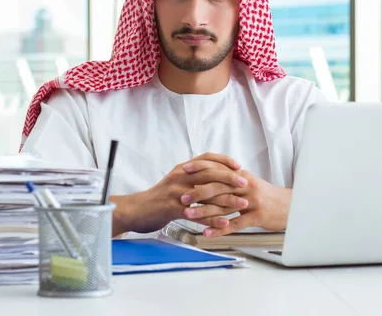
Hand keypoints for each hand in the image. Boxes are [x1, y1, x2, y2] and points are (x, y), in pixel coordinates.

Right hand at [110, 153, 248, 235]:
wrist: (136, 210)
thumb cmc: (159, 198)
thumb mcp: (175, 181)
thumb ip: (192, 177)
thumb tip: (213, 174)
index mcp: (182, 169)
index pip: (206, 158)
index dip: (224, 160)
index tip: (239, 165)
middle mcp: (180, 176)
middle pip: (210, 172)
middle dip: (230, 177)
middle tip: (245, 183)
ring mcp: (176, 192)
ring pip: (207, 194)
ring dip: (227, 199)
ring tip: (242, 204)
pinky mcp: (173, 209)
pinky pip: (197, 214)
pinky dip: (213, 219)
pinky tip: (225, 223)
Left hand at [181, 168, 291, 237]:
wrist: (291, 206)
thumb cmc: (268, 197)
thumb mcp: (250, 184)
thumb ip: (233, 180)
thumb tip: (212, 177)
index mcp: (242, 176)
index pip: (219, 169)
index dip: (201, 168)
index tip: (184, 169)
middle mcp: (246, 186)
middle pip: (218, 186)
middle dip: (198, 191)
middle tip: (181, 197)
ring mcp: (252, 201)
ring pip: (223, 205)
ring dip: (204, 211)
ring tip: (187, 215)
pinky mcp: (257, 216)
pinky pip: (235, 223)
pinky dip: (219, 229)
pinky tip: (207, 233)